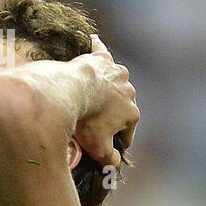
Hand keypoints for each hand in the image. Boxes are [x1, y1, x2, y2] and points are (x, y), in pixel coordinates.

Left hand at [71, 35, 138, 168]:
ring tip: (99, 90)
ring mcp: (116, 73)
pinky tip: (93, 40)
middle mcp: (130, 90)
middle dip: (112, 114)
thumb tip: (116, 165)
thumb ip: (110, 159)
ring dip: (109, 86)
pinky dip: (97, 47)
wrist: (72, 91)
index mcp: (132, 112)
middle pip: (122, 106)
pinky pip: (100, 51)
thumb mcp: (98, 147)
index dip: (116, 141)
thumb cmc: (86, 120)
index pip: (127, 132)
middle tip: (94, 122)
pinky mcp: (100, 59)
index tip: (105, 145)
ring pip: (115, 80)